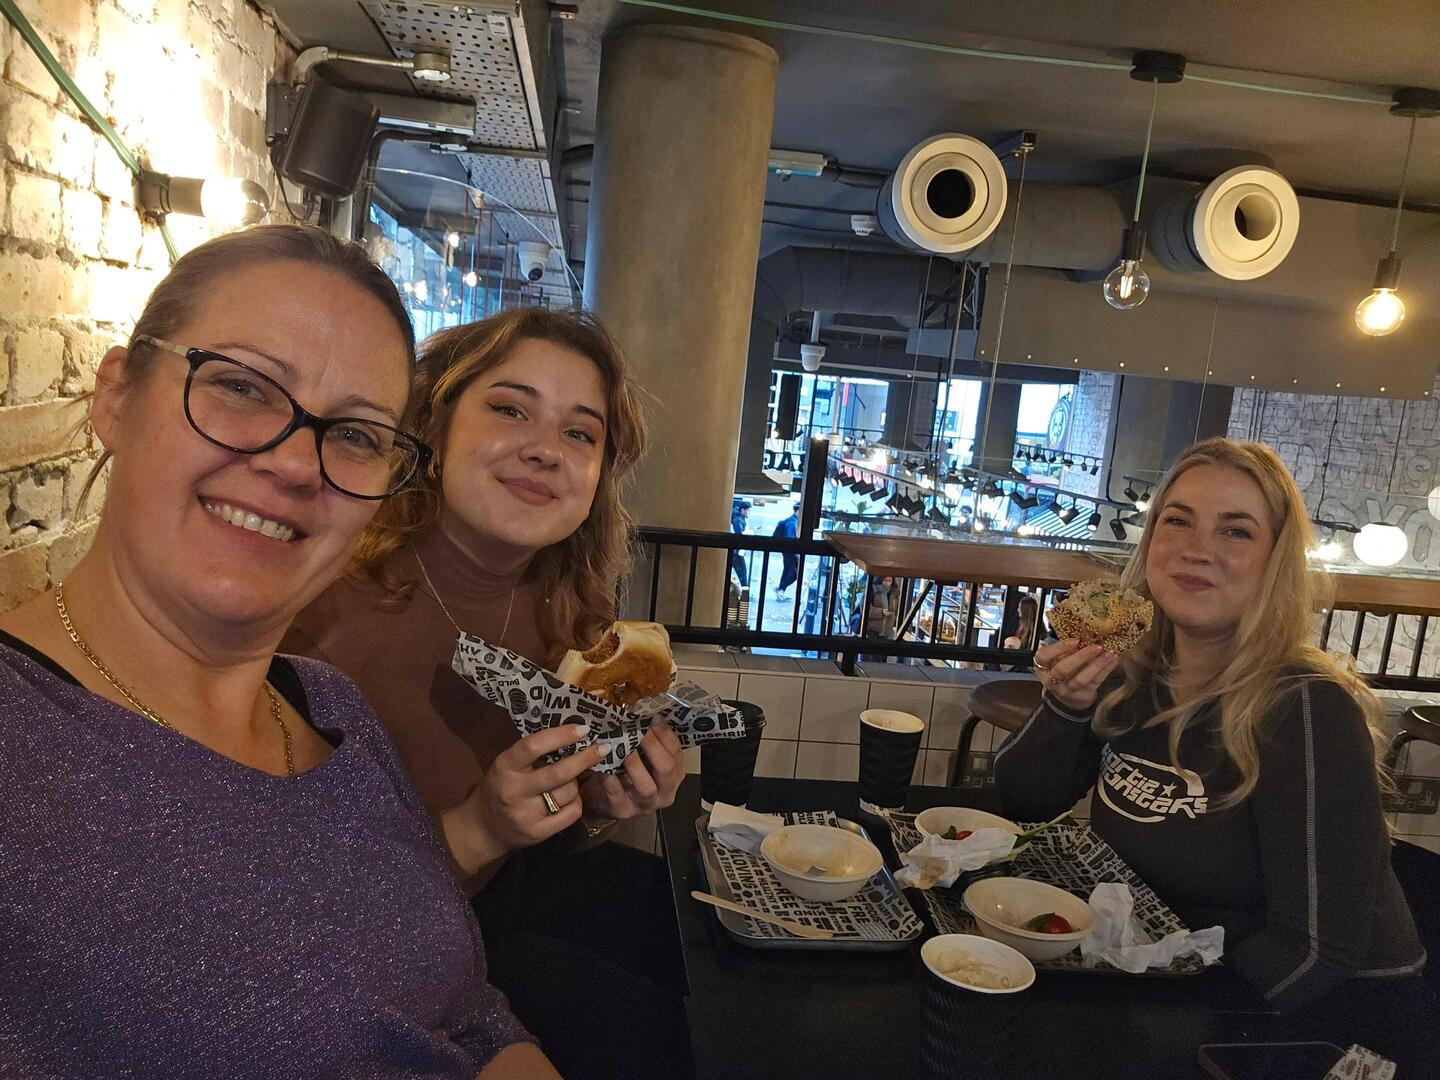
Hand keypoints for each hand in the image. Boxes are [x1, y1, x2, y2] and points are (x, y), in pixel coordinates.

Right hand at [443, 725, 601, 873]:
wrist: (485, 827)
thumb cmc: (502, 786)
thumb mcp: (509, 765)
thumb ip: (533, 752)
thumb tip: (574, 733)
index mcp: (505, 766)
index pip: (533, 746)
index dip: (561, 735)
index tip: (583, 729)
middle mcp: (514, 791)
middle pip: (558, 773)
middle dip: (585, 758)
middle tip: (603, 748)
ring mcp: (526, 814)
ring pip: (568, 792)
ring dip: (577, 782)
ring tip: (574, 778)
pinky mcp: (538, 833)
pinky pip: (571, 812)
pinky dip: (576, 801)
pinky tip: (571, 797)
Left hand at [579, 721, 685, 819]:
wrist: (603, 798)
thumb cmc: (626, 771)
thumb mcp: (642, 756)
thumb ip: (646, 739)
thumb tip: (642, 710)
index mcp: (674, 774)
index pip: (676, 752)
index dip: (665, 733)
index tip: (652, 716)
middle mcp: (665, 792)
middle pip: (666, 768)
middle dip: (652, 745)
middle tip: (636, 728)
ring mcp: (646, 805)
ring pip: (646, 786)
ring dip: (632, 763)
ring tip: (619, 745)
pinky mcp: (624, 811)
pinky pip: (618, 796)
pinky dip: (611, 780)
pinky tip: (603, 765)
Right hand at [1033, 639, 1118, 711]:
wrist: (1068, 696)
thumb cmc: (1061, 668)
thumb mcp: (1056, 658)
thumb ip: (1064, 648)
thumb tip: (1083, 630)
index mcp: (1042, 666)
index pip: (1044, 657)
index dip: (1058, 648)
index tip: (1075, 640)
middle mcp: (1051, 680)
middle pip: (1063, 669)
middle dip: (1081, 657)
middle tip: (1097, 646)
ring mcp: (1067, 690)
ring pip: (1081, 679)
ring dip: (1096, 665)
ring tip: (1109, 653)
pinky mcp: (1083, 695)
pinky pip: (1095, 682)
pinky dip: (1105, 670)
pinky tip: (1113, 659)